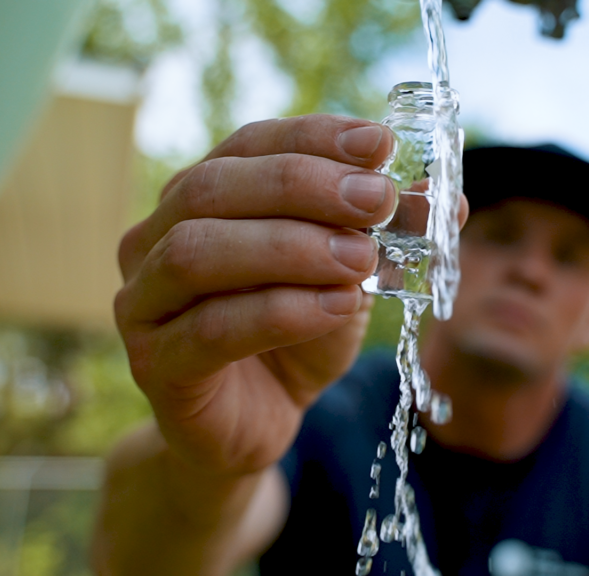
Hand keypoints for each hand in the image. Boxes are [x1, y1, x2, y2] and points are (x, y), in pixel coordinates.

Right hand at [114, 115, 395, 476]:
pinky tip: (337, 306)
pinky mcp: (153, 363)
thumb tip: (446, 199)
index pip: (246, 145)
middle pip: (211, 188)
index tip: (379, 144)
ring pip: (197, 252)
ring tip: (361, 259)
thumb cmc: (295, 338)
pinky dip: (280, 311)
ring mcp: (142, 302)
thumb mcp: (349, 276)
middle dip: (302, 187)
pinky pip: (210, 328)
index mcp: (198, 200)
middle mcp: (153, 240)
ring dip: (288, 247)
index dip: (312, 138)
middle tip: (376, 201)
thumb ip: (384, 235)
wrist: (257, 424)